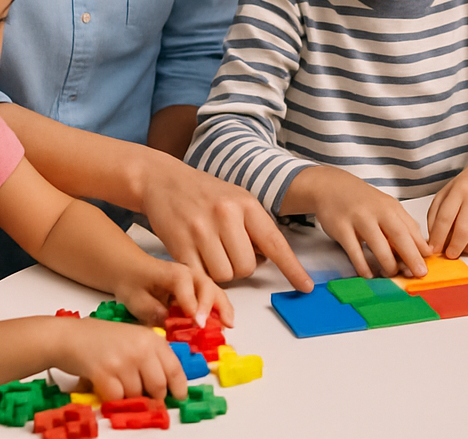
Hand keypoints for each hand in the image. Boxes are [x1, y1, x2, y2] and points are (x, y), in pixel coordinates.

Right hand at [53, 318, 187, 402]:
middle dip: (153, 397)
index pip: (174, 368)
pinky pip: (117, 397)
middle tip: (146, 398)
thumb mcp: (134, 338)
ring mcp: (123, 360)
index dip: (179, 387)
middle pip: (158, 386)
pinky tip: (107, 387)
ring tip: (119, 385)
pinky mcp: (104, 372)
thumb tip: (167, 382)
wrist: (70, 336)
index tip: (179, 396)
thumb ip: (151, 355)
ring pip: (136, 394)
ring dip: (129, 397)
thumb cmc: (101, 338)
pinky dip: (113, 398)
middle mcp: (140, 349)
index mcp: (151, 339)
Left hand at [113, 258, 234, 329]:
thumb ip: (152, 311)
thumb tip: (168, 322)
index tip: (197, 323)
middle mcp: (190, 274)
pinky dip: (220, 310)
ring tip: (228, 325)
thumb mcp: (136, 299)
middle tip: (215, 324)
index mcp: (174, 274)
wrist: (131, 271)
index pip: (187, 288)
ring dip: (223, 308)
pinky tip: (224, 323)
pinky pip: (213, 298)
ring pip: (215, 292)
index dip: (193, 306)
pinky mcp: (198, 290)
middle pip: (207, 287)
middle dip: (212, 307)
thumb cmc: (133, 283)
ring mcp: (196, 281)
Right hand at [137, 155, 312, 290]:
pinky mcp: (179, 245)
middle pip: (247, 267)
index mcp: (246, 204)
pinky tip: (197, 258)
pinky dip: (202, 275)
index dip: (291, 268)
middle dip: (241, 267)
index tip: (305, 286)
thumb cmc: (205, 194)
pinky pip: (201, 276)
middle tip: (229, 251)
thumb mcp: (236, 199)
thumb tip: (269, 259)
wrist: (163, 180)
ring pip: (225, 275)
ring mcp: (201, 230)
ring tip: (211, 251)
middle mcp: (226, 215)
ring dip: (221, 272)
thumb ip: (254, 226)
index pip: (274, 242)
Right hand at [298, 166, 430, 277]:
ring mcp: (359, 219)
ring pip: (378, 245)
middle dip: (412, 257)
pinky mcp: (341, 228)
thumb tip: (421, 247)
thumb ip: (402, 224)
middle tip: (420, 273)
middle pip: (399, 236)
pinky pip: (354, 250)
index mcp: (391, 207)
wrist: (331, 186)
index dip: (421, 247)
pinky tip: (369, 275)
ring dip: (388, 263)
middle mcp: (377, 211)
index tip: (430, 263)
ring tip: (392, 275)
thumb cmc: (362, 200)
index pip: (411, 229)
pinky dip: (363, 265)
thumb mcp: (385, 207)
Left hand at [427, 155, 467, 257]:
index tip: (434, 250)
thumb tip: (435, 240)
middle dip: (455, 248)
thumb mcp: (448, 192)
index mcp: (460, 189)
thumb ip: (436, 214)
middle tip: (451, 254)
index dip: (438, 238)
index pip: (445, 219)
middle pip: (463, 231)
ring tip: (466, 248)